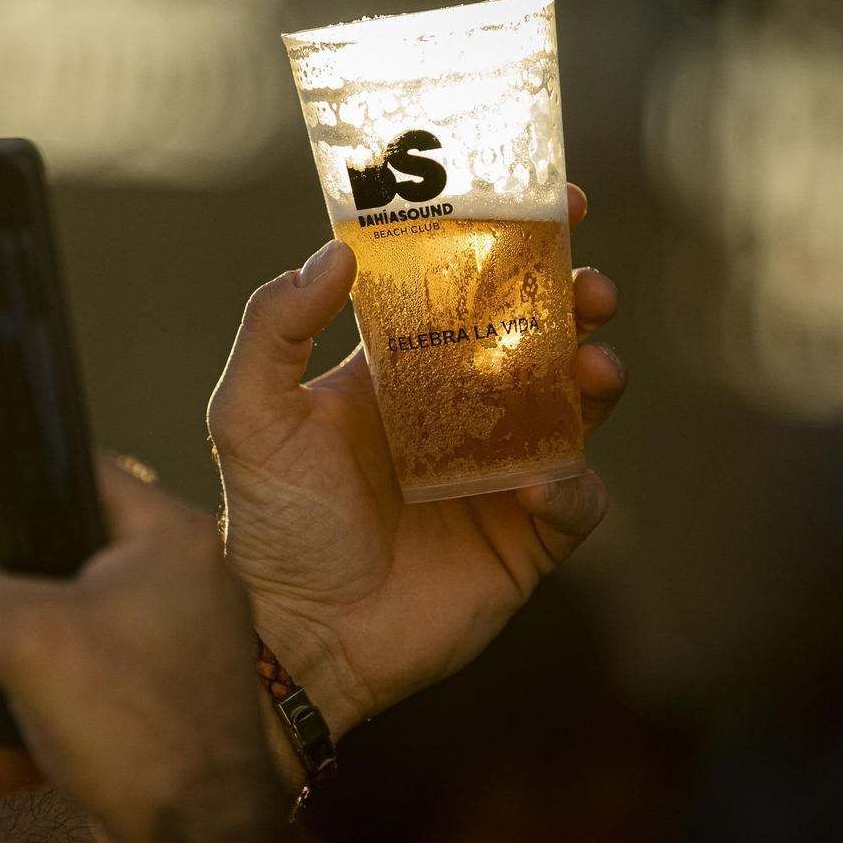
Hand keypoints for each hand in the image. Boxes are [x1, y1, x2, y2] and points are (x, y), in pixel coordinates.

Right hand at [0, 461, 278, 842]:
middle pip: (42, 567)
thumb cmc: (139, 723)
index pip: (75, 474)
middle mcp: (170, 590)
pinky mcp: (143, 725)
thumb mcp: (28, 637)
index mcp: (165, 540)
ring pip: (41, 648)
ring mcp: (158, 660)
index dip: (2, 480)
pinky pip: (58, 715)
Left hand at [207, 183, 626, 736]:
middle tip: (587, 284)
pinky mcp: (525, 537)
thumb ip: (274, 328)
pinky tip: (539, 483)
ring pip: (574, 407)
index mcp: (397, 371)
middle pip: (537, 337)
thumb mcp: (248, 416)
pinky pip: (577, 499)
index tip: (549, 202)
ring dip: (595, 375)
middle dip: (573, 300)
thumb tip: (337, 252)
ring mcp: (496, 473)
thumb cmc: (267, 525)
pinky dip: (573, 484)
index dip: (509, 244)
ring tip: (591, 363)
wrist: (299, 639)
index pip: (464, 289)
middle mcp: (455, 412)